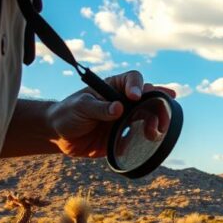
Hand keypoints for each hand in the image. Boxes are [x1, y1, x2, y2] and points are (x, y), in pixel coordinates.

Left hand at [47, 70, 175, 157]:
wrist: (60, 136)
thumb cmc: (67, 113)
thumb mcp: (81, 107)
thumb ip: (100, 108)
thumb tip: (119, 108)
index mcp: (113, 87)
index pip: (133, 79)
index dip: (138, 86)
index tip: (134, 97)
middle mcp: (123, 101)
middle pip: (149, 98)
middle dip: (159, 106)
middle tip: (163, 118)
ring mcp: (125, 119)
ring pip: (149, 117)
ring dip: (156, 123)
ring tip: (153, 133)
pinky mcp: (123, 135)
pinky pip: (139, 137)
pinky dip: (144, 140)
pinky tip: (142, 143)